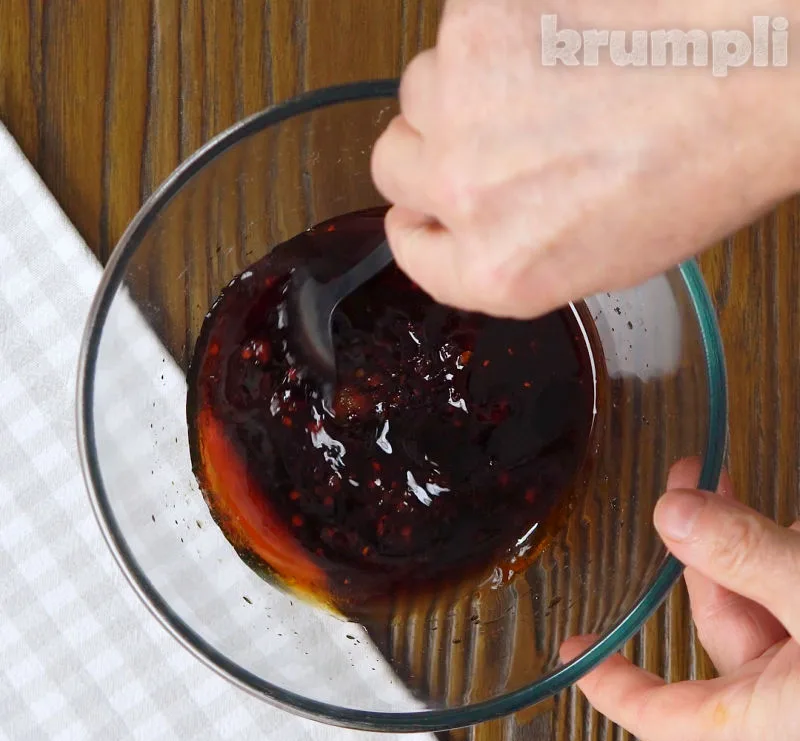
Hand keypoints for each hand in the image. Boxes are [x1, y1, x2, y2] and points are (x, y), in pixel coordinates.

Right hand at [372, 0, 799, 318]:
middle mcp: (465, 192)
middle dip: (433, 153)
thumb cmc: (700, 166)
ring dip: (465, 90)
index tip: (435, 207)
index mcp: (498, 268)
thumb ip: (503, 252)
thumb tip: (457, 222)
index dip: (425, 223)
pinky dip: (496, 35)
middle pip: (393, 165)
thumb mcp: (593, 260)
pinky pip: (456, 31)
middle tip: (492, 136)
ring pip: (421, 90)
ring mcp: (464, 100)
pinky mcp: (479, 19)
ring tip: (542, 84)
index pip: (408, 248)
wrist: (759, 70)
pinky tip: (554, 43)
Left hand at [560, 460, 799, 740]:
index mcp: (766, 721)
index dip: (609, 686)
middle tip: (685, 485)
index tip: (569, 651)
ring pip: (763, 596)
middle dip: (697, 545)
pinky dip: (786, 549)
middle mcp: (789, 699)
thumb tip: (674, 515)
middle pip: (716, 621)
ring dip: (746, 537)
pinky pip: (796, 590)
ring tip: (729, 480)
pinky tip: (787, 518)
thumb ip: (747, 557)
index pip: (663, 717)